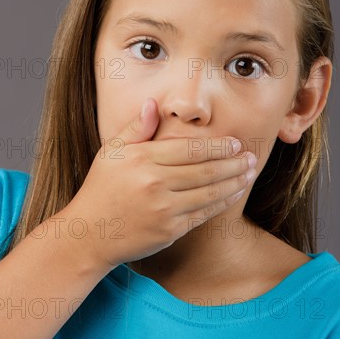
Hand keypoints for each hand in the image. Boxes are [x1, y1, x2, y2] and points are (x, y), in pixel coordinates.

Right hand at [63, 98, 256, 273]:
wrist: (88, 234)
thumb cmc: (101, 188)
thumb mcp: (111, 151)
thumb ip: (136, 128)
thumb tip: (154, 104)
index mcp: (143, 160)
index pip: (190, 149)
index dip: (218, 146)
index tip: (235, 143)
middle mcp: (155, 184)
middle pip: (206, 170)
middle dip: (234, 163)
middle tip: (251, 157)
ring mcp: (164, 210)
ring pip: (210, 193)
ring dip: (235, 182)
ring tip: (250, 174)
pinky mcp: (170, 231)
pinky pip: (203, 214)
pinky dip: (223, 203)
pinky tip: (234, 194)